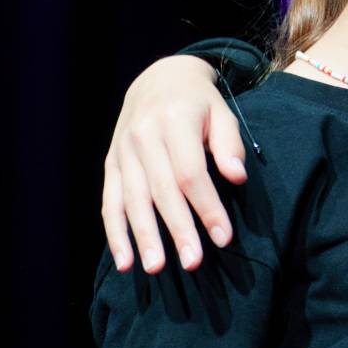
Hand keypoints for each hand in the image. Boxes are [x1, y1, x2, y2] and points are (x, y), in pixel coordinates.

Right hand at [102, 55, 247, 273]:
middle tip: (193, 263)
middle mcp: (143, 135)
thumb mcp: (222, 113)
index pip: (191, 173)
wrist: (158, 79)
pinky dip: (115, 233)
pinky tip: (124, 261)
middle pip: (161, 190)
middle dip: (178, 229)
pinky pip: (110, 201)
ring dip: (143, 237)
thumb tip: (237, 178)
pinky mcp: (110, 163)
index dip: (207, 207)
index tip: (224, 237)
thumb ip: (229, 146)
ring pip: (132, 199)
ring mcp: (122, 150)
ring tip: (156, 268)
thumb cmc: (199, 103)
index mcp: (175, 120)